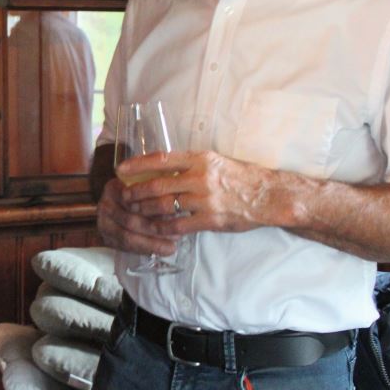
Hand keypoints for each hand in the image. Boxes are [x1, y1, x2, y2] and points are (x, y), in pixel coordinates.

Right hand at [96, 175, 181, 257]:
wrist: (119, 208)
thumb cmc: (139, 196)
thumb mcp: (144, 186)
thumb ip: (155, 192)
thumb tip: (176, 203)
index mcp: (113, 187)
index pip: (133, 199)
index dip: (154, 207)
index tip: (175, 213)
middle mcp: (105, 205)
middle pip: (131, 220)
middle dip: (156, 228)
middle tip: (178, 233)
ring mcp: (103, 223)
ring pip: (129, 237)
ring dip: (152, 243)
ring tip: (172, 245)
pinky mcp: (107, 239)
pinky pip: (127, 248)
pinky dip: (146, 250)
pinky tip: (162, 250)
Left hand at [111, 150, 282, 241]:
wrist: (267, 196)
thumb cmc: (242, 176)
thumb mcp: (215, 161)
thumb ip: (191, 164)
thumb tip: (165, 167)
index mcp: (200, 159)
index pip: (161, 159)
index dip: (137, 164)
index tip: (121, 169)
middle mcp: (200, 177)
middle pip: (157, 186)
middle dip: (135, 193)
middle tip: (124, 197)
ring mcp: (204, 200)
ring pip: (164, 206)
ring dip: (145, 211)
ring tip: (135, 213)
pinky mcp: (210, 219)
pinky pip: (178, 225)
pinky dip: (163, 228)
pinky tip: (155, 230)